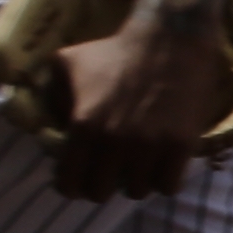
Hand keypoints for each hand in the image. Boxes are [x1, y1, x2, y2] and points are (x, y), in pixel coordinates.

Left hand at [47, 11, 228, 201]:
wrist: (169, 40)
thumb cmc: (117, 51)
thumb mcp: (68, 62)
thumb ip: (52, 93)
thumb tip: (51, 122)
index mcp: (84, 126)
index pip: (69, 183)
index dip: (71, 185)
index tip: (79, 180)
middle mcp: (115, 143)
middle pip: (101, 193)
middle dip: (102, 183)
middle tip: (109, 169)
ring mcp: (150, 148)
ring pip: (136, 191)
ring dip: (134, 180)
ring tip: (138, 164)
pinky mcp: (180, 148)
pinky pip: (168, 186)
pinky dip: (163, 180)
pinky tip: (161, 165)